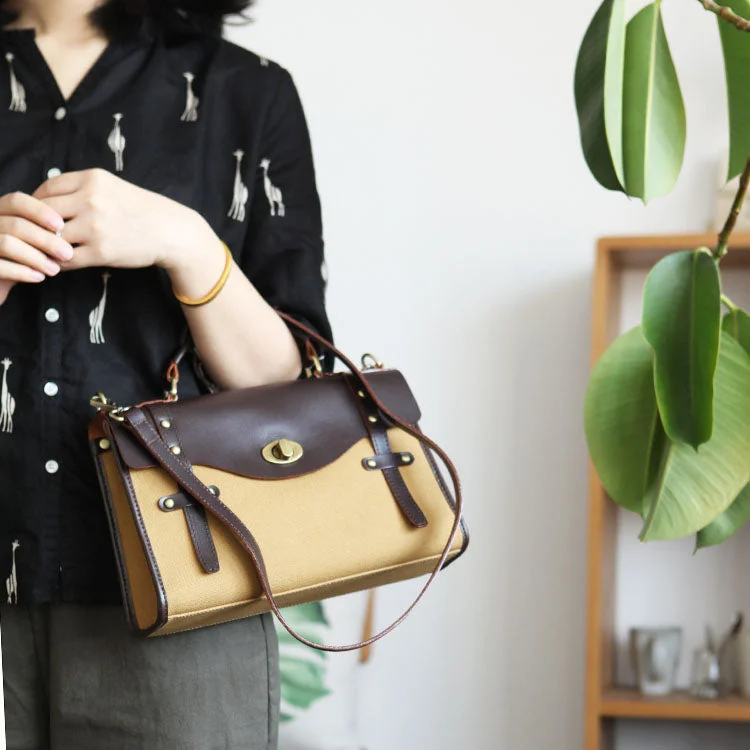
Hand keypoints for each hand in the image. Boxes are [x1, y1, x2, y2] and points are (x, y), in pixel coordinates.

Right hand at [0, 192, 72, 304]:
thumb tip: (71, 235)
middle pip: (16, 224)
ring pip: (7, 243)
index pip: (17, 201)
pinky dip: (21, 272)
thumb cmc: (16, 259)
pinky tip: (38, 277)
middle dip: (45, 239)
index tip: (61, 225)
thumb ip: (42, 232)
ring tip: (55, 269)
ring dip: (36, 257)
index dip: (39, 211)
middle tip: (67, 253)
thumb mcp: (30, 241)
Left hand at [32, 168, 217, 273]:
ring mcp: (95, 226)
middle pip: (44, 212)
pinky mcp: (101, 252)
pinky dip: (60, 262)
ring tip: (49, 250)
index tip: (38, 213)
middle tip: (38, 234)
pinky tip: (63, 262)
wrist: (172, 232)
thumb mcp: (113, 187)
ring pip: (52, 237)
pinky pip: (67, 259)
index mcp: (92, 180)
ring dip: (48, 246)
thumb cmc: (143, 211)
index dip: (37, 202)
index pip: (48, 188)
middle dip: (38, 225)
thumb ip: (83, 189)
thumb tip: (48, 199)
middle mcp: (91, 200)